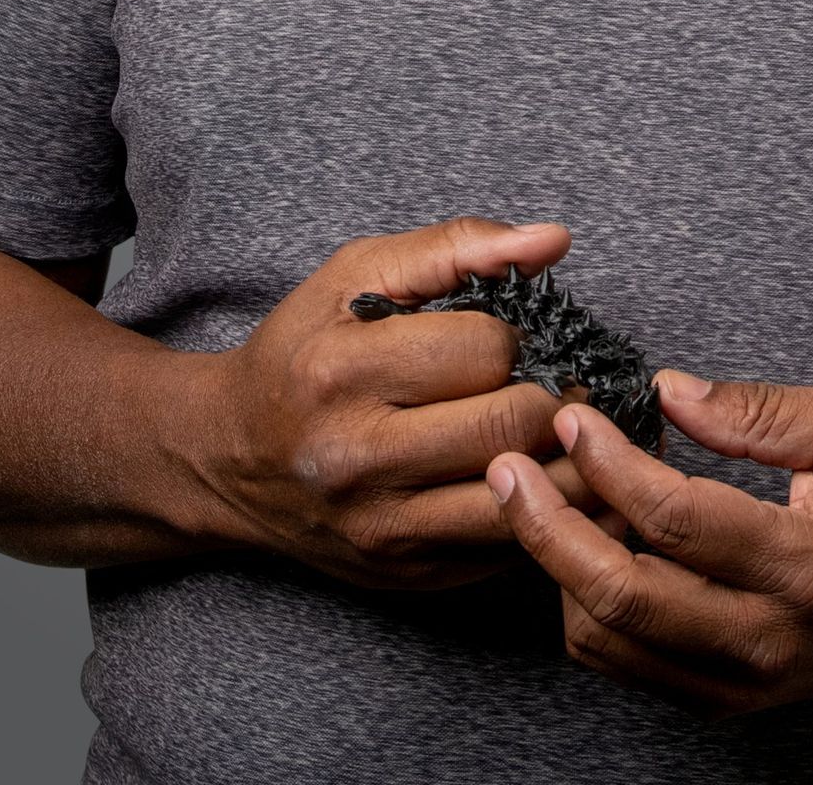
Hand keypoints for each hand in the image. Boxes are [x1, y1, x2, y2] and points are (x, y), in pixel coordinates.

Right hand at [198, 214, 628, 591]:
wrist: (230, 457)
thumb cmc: (303, 350)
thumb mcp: (356, 274)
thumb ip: (456, 247)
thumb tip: (553, 240)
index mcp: (344, 371)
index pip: (484, 350)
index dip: (523, 335)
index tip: (527, 334)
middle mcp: (358, 457)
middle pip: (510, 426)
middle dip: (560, 396)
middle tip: (574, 380)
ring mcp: (383, 527)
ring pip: (522, 501)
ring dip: (573, 462)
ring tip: (582, 427)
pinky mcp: (407, 574)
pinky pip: (507, 548)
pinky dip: (546, 511)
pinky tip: (553, 476)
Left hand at [485, 370, 812, 714]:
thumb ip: (759, 411)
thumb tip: (665, 392)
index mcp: (806, 568)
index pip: (674, 520)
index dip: (608, 465)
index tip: (570, 417)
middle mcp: (769, 642)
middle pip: (620, 599)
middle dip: (547, 528)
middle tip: (508, 468)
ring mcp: (746, 683)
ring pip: (608, 642)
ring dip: (562, 568)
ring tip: (550, 497)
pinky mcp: (729, 699)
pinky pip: (627, 663)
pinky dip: (588, 605)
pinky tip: (589, 541)